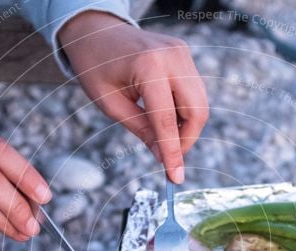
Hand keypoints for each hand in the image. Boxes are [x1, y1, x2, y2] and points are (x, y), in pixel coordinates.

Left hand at [59, 11, 208, 183]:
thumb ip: (140, 130)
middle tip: (167, 156)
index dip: (172, 152)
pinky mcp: (184, 54)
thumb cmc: (95, 66)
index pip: (167, 119)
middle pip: (197, 111)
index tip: (175, 177)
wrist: (95, 29)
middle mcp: (172, 57)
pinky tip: (165, 117)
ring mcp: (182, 53)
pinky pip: (194, 91)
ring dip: (186, 126)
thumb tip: (162, 157)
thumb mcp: (110, 104)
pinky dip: (184, 111)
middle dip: (185, 139)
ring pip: (200, 102)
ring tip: (162, 135)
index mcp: (148, 66)